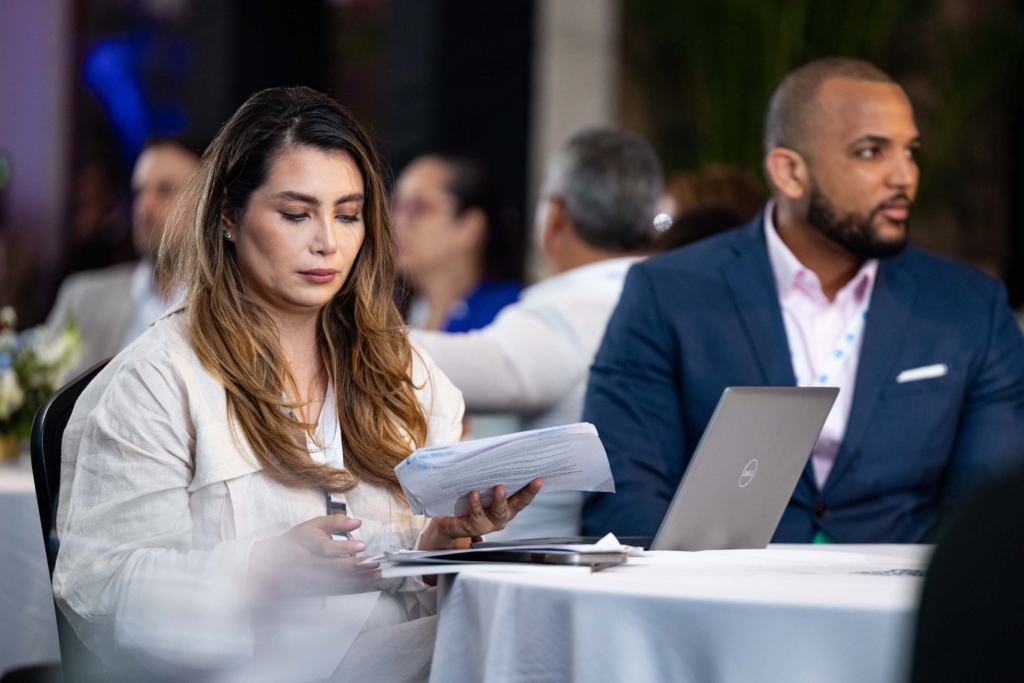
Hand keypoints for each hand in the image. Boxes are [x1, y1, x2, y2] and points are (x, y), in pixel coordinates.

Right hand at [248, 515, 380, 597]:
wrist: (271, 565)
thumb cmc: (295, 542)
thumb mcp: (312, 525)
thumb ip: (335, 521)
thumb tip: (357, 521)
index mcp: (307, 544)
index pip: (326, 547)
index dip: (344, 547)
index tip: (362, 545)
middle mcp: (309, 564)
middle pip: (334, 568)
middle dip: (358, 567)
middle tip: (376, 563)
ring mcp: (311, 580)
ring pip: (338, 582)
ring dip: (360, 580)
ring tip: (378, 575)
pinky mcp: (315, 590)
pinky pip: (337, 591)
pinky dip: (354, 589)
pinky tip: (369, 585)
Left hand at [419, 478, 543, 550]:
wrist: (447, 520)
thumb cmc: (467, 499)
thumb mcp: (480, 485)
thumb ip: (489, 475)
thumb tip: (497, 452)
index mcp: (507, 506)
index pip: (523, 497)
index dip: (532, 489)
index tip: (540, 477)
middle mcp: (502, 516)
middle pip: (517, 505)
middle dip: (525, 493)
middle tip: (531, 480)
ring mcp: (489, 524)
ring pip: (498, 513)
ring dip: (500, 500)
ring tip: (499, 487)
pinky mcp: (474, 527)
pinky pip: (477, 516)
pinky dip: (476, 504)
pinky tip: (474, 493)